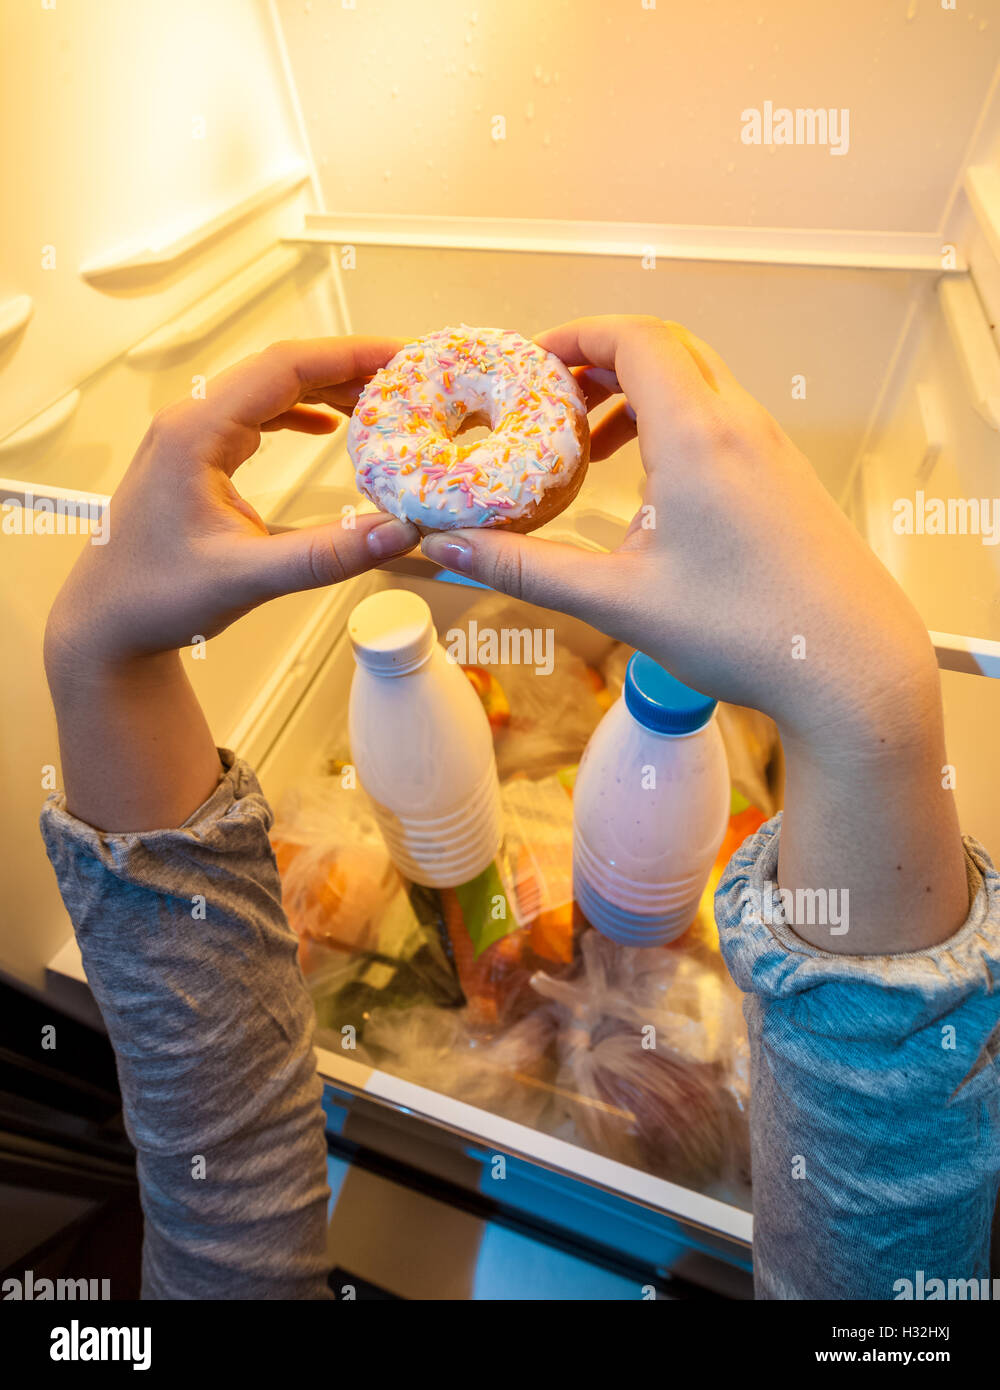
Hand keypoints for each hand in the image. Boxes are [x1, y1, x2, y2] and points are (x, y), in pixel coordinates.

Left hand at [46, 337, 417, 669]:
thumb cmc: (152, 597)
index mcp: (195, 434)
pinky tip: (327, 426)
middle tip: (404, 377)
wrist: (106, 623)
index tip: (398, 356)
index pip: (285, 366)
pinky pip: (257, 415)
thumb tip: (395, 534)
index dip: (349, 355)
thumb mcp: (248, 578)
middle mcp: (190, 424)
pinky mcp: (198, 459)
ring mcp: (192, 438)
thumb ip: (327, 556)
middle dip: (347, 367)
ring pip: (270, 389)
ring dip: (326, 389)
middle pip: (281, 369)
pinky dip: (300, 413)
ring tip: (379, 400)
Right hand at [422, 315, 930, 750]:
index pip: (635, 337)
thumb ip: (526, 569)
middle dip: (601, 362)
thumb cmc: (747, 632)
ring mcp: (771, 449)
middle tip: (551, 401)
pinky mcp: (785, 478)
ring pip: (697, 385)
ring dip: (637, 399)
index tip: (533, 361)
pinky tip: (649, 488)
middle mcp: (740, 426)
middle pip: (666, 350)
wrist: (850, 667)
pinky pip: (722, 421)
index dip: (577, 336)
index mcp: (697, 435)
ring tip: (589, 450)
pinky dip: (673, 427)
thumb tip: (449, 551)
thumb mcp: (618, 602)